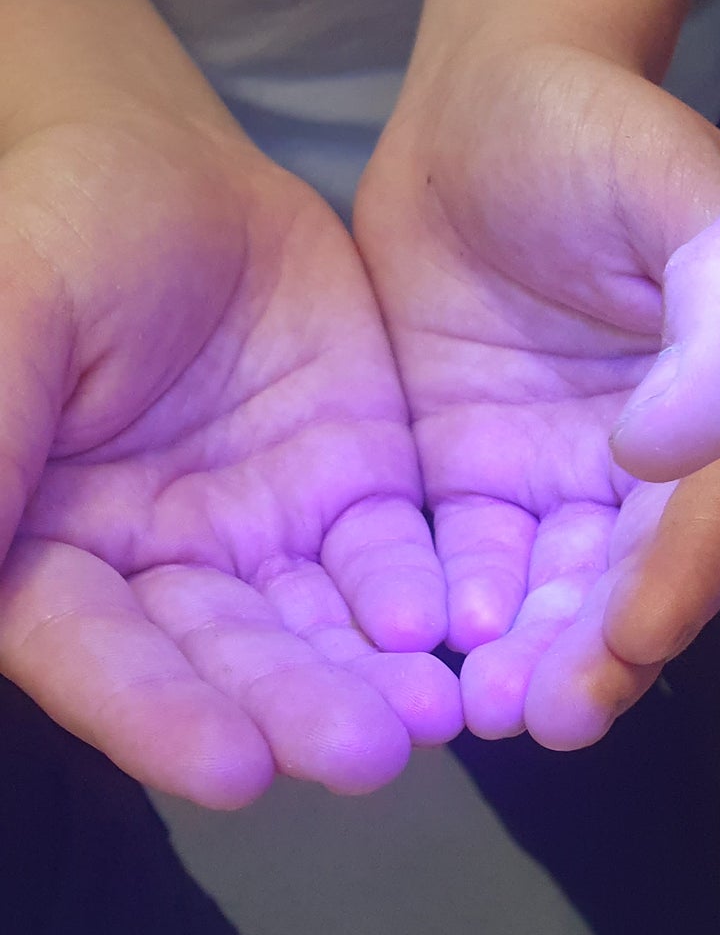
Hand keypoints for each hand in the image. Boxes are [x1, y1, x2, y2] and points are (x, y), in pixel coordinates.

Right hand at [0, 119, 458, 806]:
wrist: (168, 162)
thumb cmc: (54, 229)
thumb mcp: (9, 313)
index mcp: (39, 546)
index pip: (91, 649)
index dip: (156, 711)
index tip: (234, 772)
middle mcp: (151, 567)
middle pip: (220, 657)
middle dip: (292, 709)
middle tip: (369, 757)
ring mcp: (257, 536)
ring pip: (314, 628)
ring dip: (370, 679)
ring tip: (434, 716)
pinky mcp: (348, 498)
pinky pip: (390, 561)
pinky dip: (422, 600)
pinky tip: (460, 629)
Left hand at [355, 45, 719, 747]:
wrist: (473, 112)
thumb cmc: (596, 130)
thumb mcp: (681, 192)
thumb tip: (713, 431)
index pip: (719, 510)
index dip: (679, 575)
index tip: (632, 636)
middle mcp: (662, 467)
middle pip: (635, 576)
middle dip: (593, 650)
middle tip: (543, 715)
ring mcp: (567, 480)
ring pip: (552, 588)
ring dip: (523, 654)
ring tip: (483, 707)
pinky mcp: (477, 481)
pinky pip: (461, 559)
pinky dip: (444, 610)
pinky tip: (423, 647)